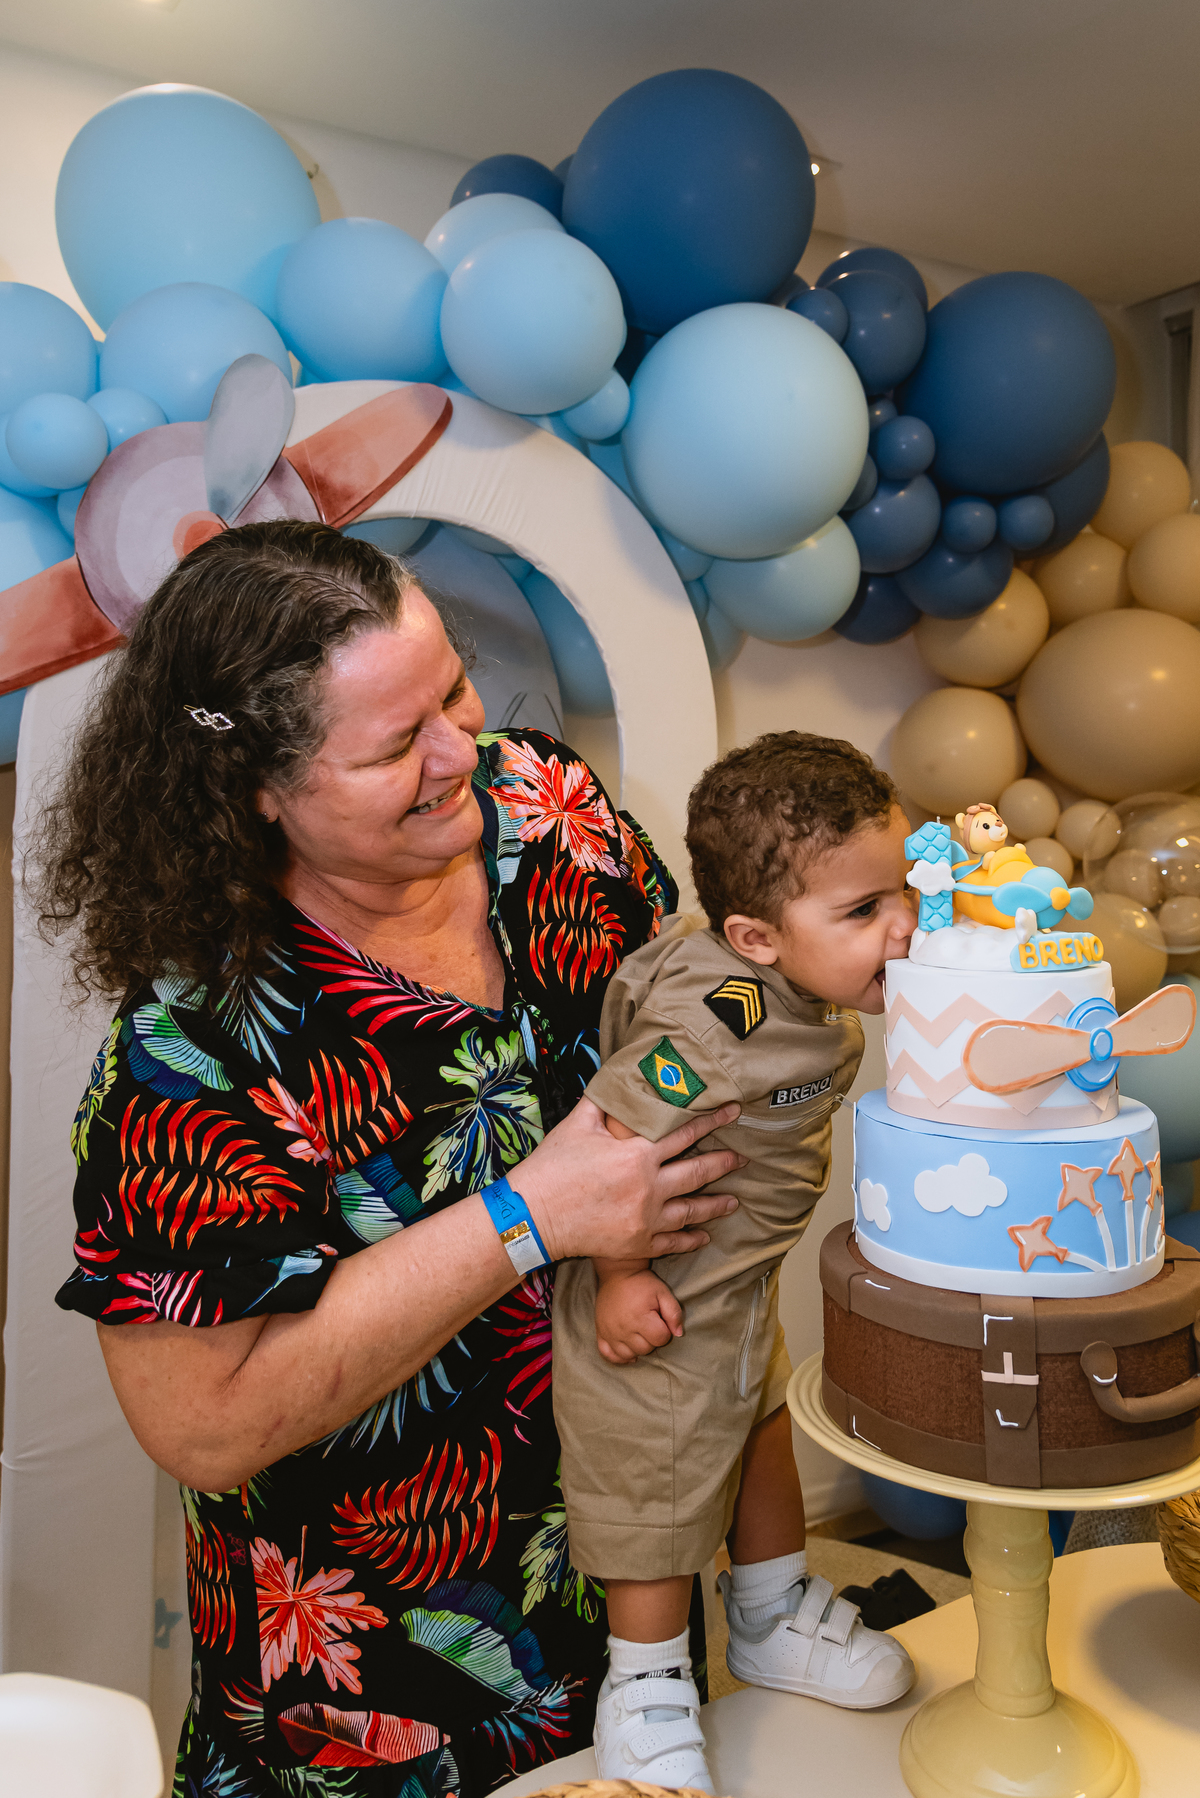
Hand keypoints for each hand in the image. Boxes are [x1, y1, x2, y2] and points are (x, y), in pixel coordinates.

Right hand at [514, 1097, 742, 1263]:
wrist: (533, 1216)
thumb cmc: (552, 1167)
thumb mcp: (577, 1125)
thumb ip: (601, 1102)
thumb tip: (615, 1079)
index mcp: (637, 1154)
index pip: (685, 1134)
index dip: (712, 1121)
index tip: (733, 1112)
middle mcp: (649, 1187)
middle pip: (698, 1172)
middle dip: (725, 1163)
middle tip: (744, 1158)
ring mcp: (646, 1218)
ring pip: (692, 1210)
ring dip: (716, 1205)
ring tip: (734, 1201)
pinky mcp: (637, 1244)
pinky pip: (673, 1242)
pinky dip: (692, 1239)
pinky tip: (705, 1236)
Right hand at [595, 1269, 682, 1364]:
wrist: (618, 1273)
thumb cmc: (642, 1283)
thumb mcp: (663, 1292)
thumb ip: (674, 1313)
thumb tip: (678, 1334)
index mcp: (640, 1318)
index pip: (660, 1339)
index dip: (664, 1331)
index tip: (660, 1319)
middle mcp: (623, 1328)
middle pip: (645, 1349)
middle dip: (651, 1339)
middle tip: (649, 1324)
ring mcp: (610, 1332)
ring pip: (628, 1355)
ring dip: (637, 1347)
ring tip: (638, 1333)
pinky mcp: (601, 1333)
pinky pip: (608, 1355)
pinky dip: (618, 1357)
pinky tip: (627, 1349)